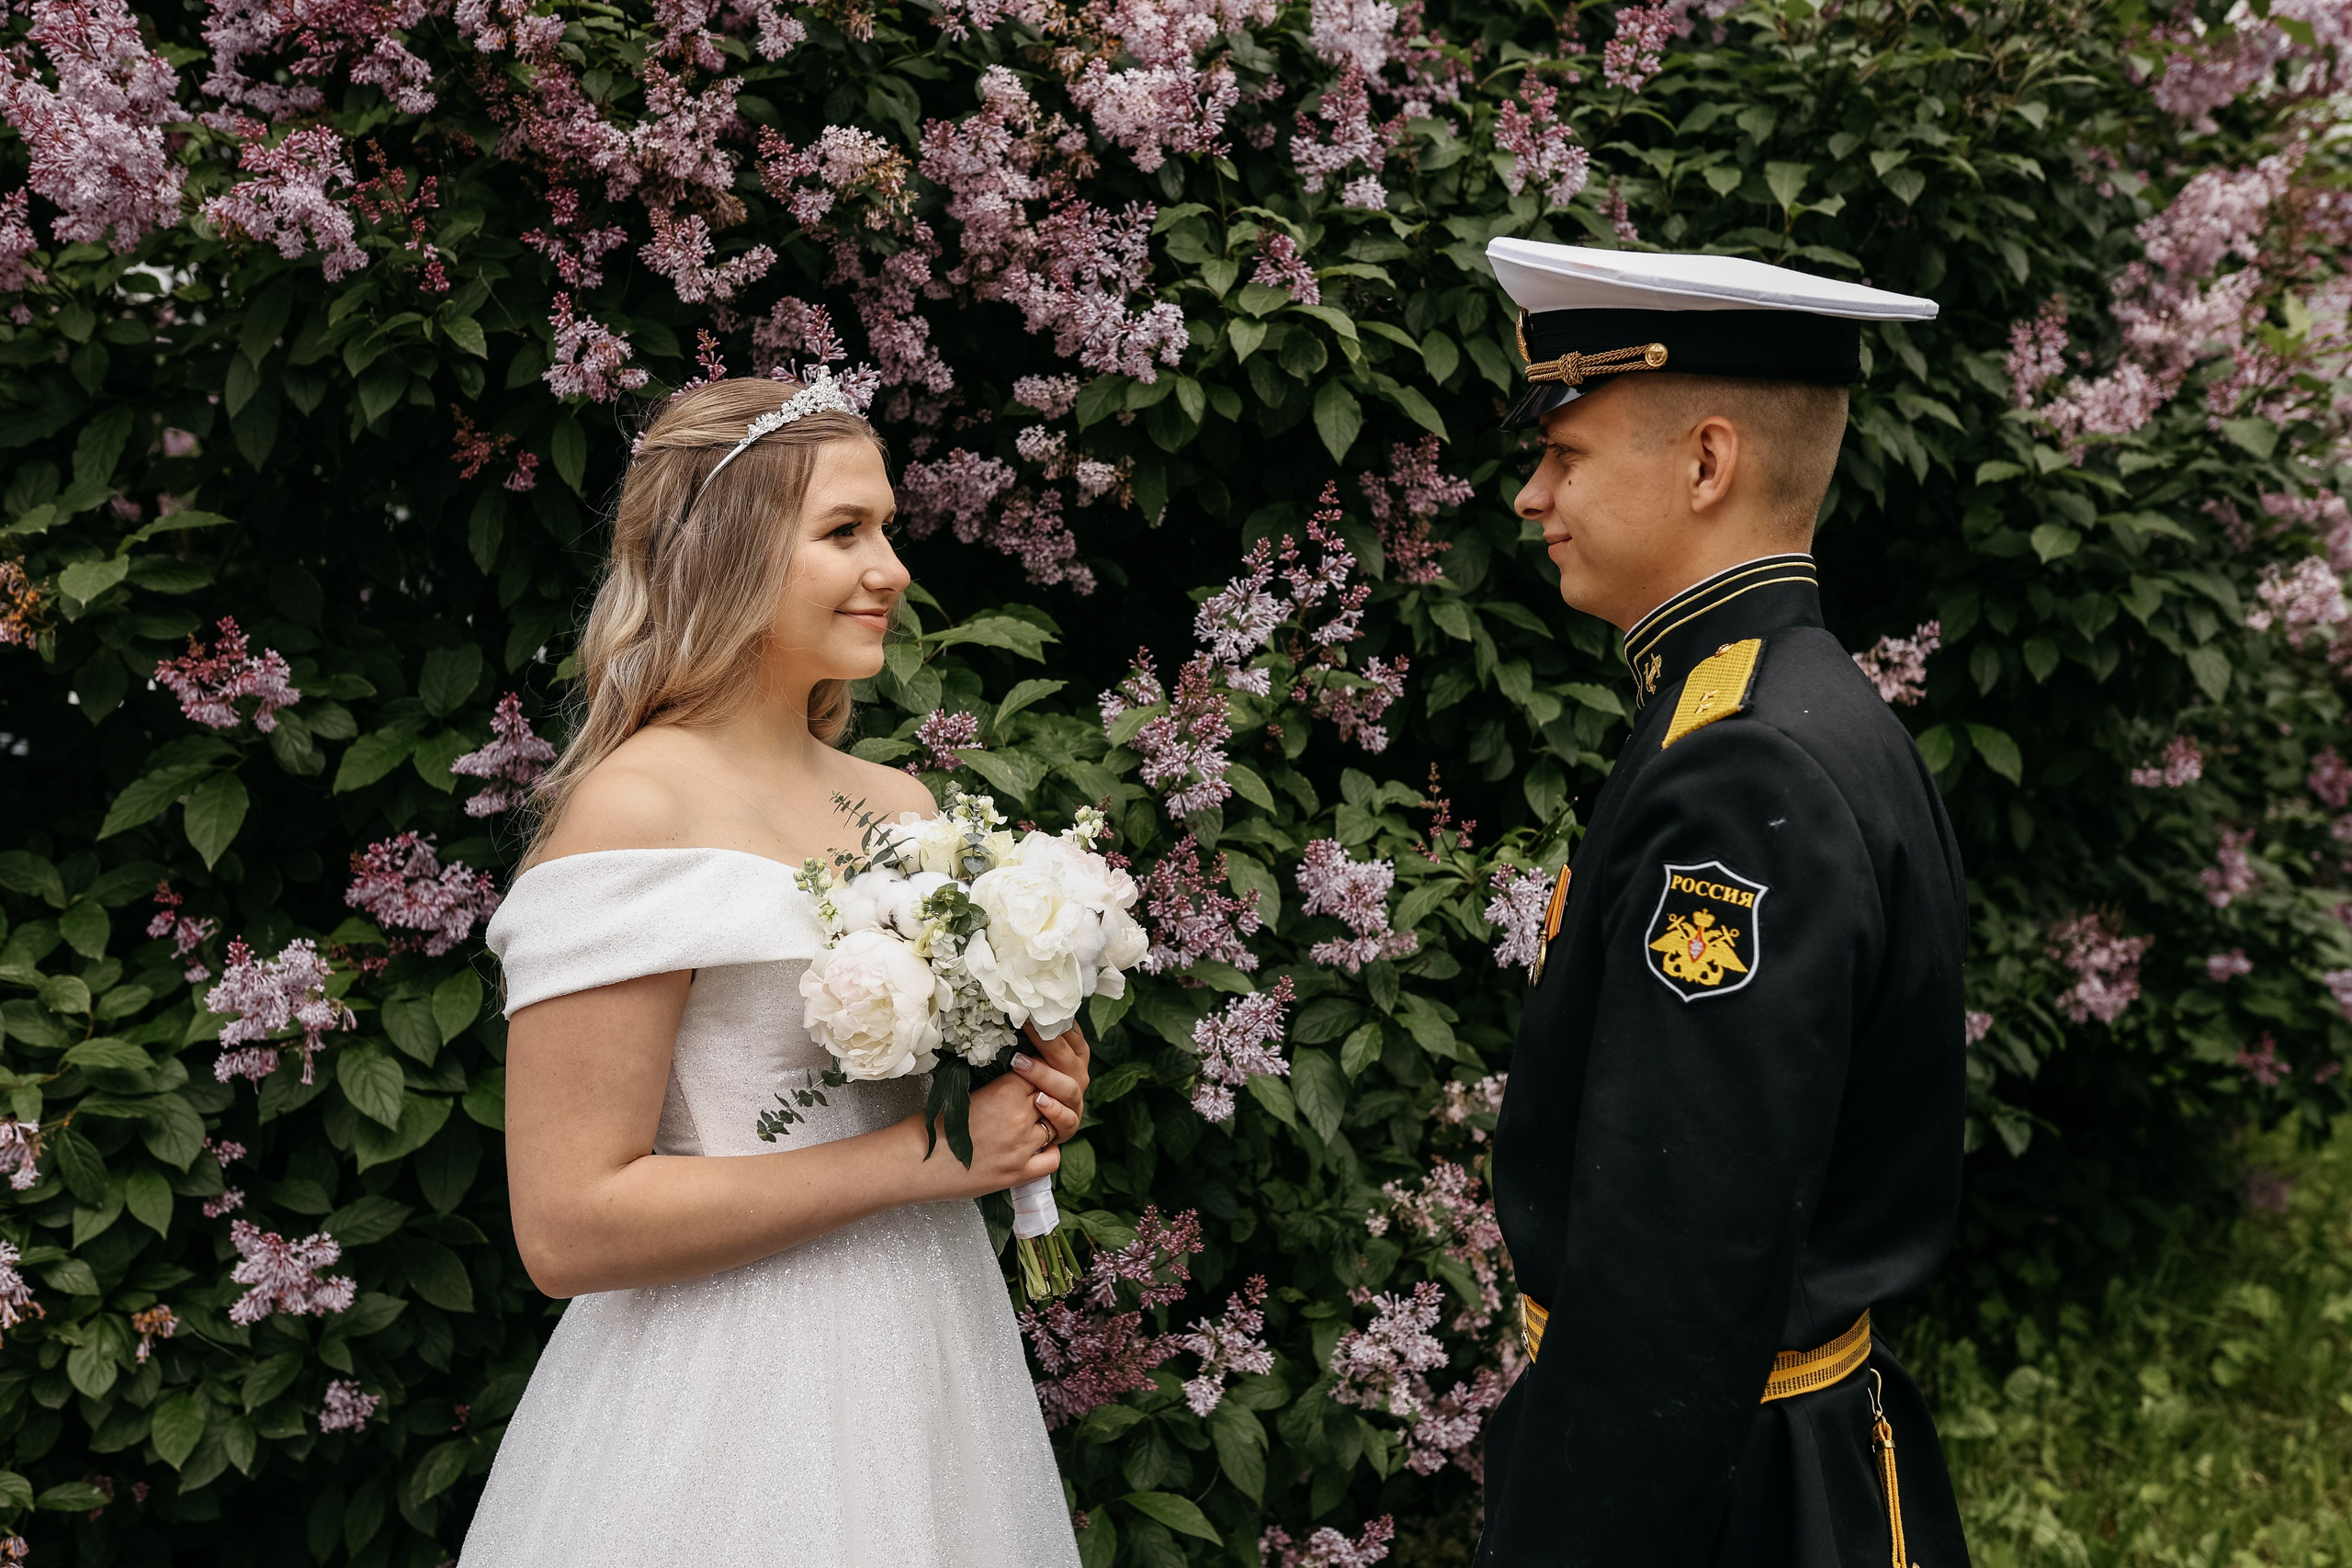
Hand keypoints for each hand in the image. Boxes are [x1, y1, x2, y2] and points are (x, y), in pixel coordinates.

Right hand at [913, 1071, 1060, 1198]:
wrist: (915, 1161)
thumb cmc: (930, 1124)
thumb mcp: (967, 1093)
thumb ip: (1000, 1087)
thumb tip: (1020, 1081)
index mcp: (1006, 1092)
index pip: (1041, 1072)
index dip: (1037, 1072)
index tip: (1031, 1074)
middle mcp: (1019, 1118)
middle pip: (1052, 1097)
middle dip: (1045, 1095)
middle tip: (1032, 1097)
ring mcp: (1021, 1148)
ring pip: (1055, 1126)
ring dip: (1047, 1122)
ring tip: (1030, 1121)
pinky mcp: (1018, 1174)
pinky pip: (1053, 1159)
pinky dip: (1050, 1151)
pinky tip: (1035, 1147)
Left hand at [1010, 1018, 1090, 1143]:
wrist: (1028, 1124)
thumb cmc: (1029, 1084)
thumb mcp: (1034, 1059)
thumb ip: (1035, 1041)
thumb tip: (1019, 1012)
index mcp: (1075, 1058)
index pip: (1073, 1036)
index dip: (1056, 1023)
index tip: (1035, 1011)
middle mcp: (1078, 1077)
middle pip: (1069, 1058)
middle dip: (1047, 1043)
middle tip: (1025, 1031)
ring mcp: (1075, 1102)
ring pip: (1068, 1087)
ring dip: (1044, 1075)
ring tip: (1020, 1064)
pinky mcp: (1069, 1125)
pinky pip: (1067, 1118)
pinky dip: (1054, 1110)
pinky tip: (1038, 1101)